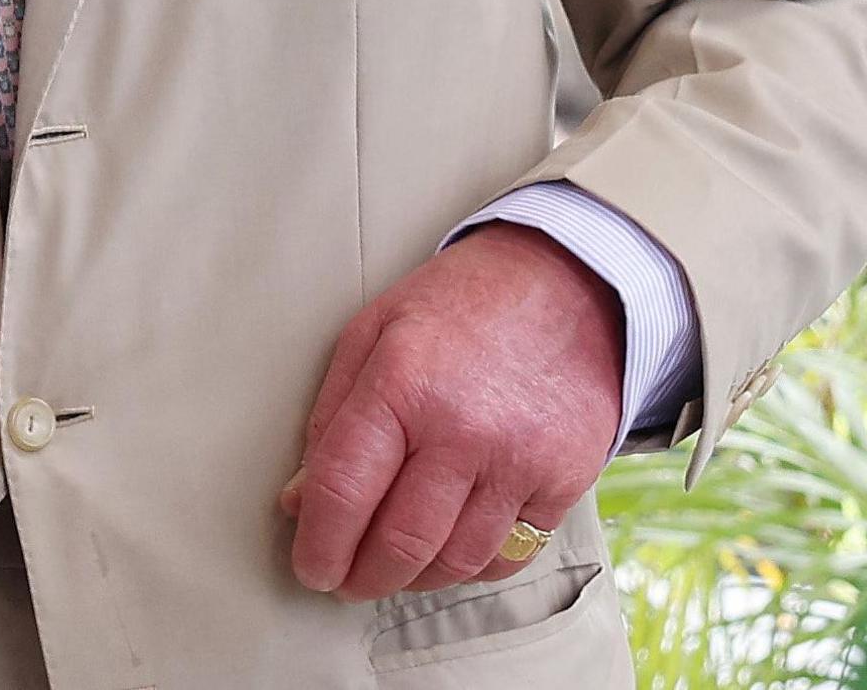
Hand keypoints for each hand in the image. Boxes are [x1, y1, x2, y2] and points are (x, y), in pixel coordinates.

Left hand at [280, 224, 623, 602]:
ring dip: (415, 579)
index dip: (319, 544)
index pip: (343, 490)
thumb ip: (330, 418)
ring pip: (456, 560)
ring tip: (392, 570)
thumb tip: (299, 500)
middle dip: (363, 577)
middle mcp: (464, 430)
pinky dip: (472, 567)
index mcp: (402, 385)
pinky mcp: (566, 481)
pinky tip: (447, 553)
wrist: (567, 285)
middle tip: (345, 582)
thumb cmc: (457, 307)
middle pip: (401, 541)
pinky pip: (510, 554)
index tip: (311, 568)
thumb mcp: (371, 333)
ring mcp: (521, 460)